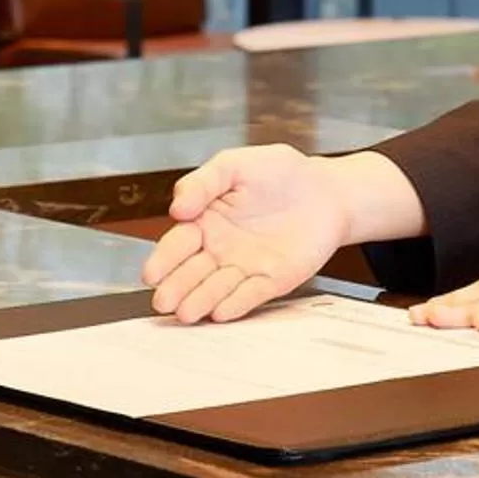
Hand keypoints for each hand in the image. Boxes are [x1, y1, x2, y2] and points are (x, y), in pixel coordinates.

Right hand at [141, 145, 350, 323]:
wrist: (327, 191)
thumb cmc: (279, 173)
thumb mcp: (235, 164)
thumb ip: (203, 182)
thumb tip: (177, 207)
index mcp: (205, 221)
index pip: (178, 244)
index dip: (164, 259)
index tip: (151, 273)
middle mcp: (220, 249)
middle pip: (192, 271)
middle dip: (176, 287)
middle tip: (162, 301)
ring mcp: (245, 267)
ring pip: (217, 287)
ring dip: (201, 301)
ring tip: (186, 313)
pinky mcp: (272, 280)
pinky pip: (251, 294)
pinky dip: (237, 303)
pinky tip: (221, 312)